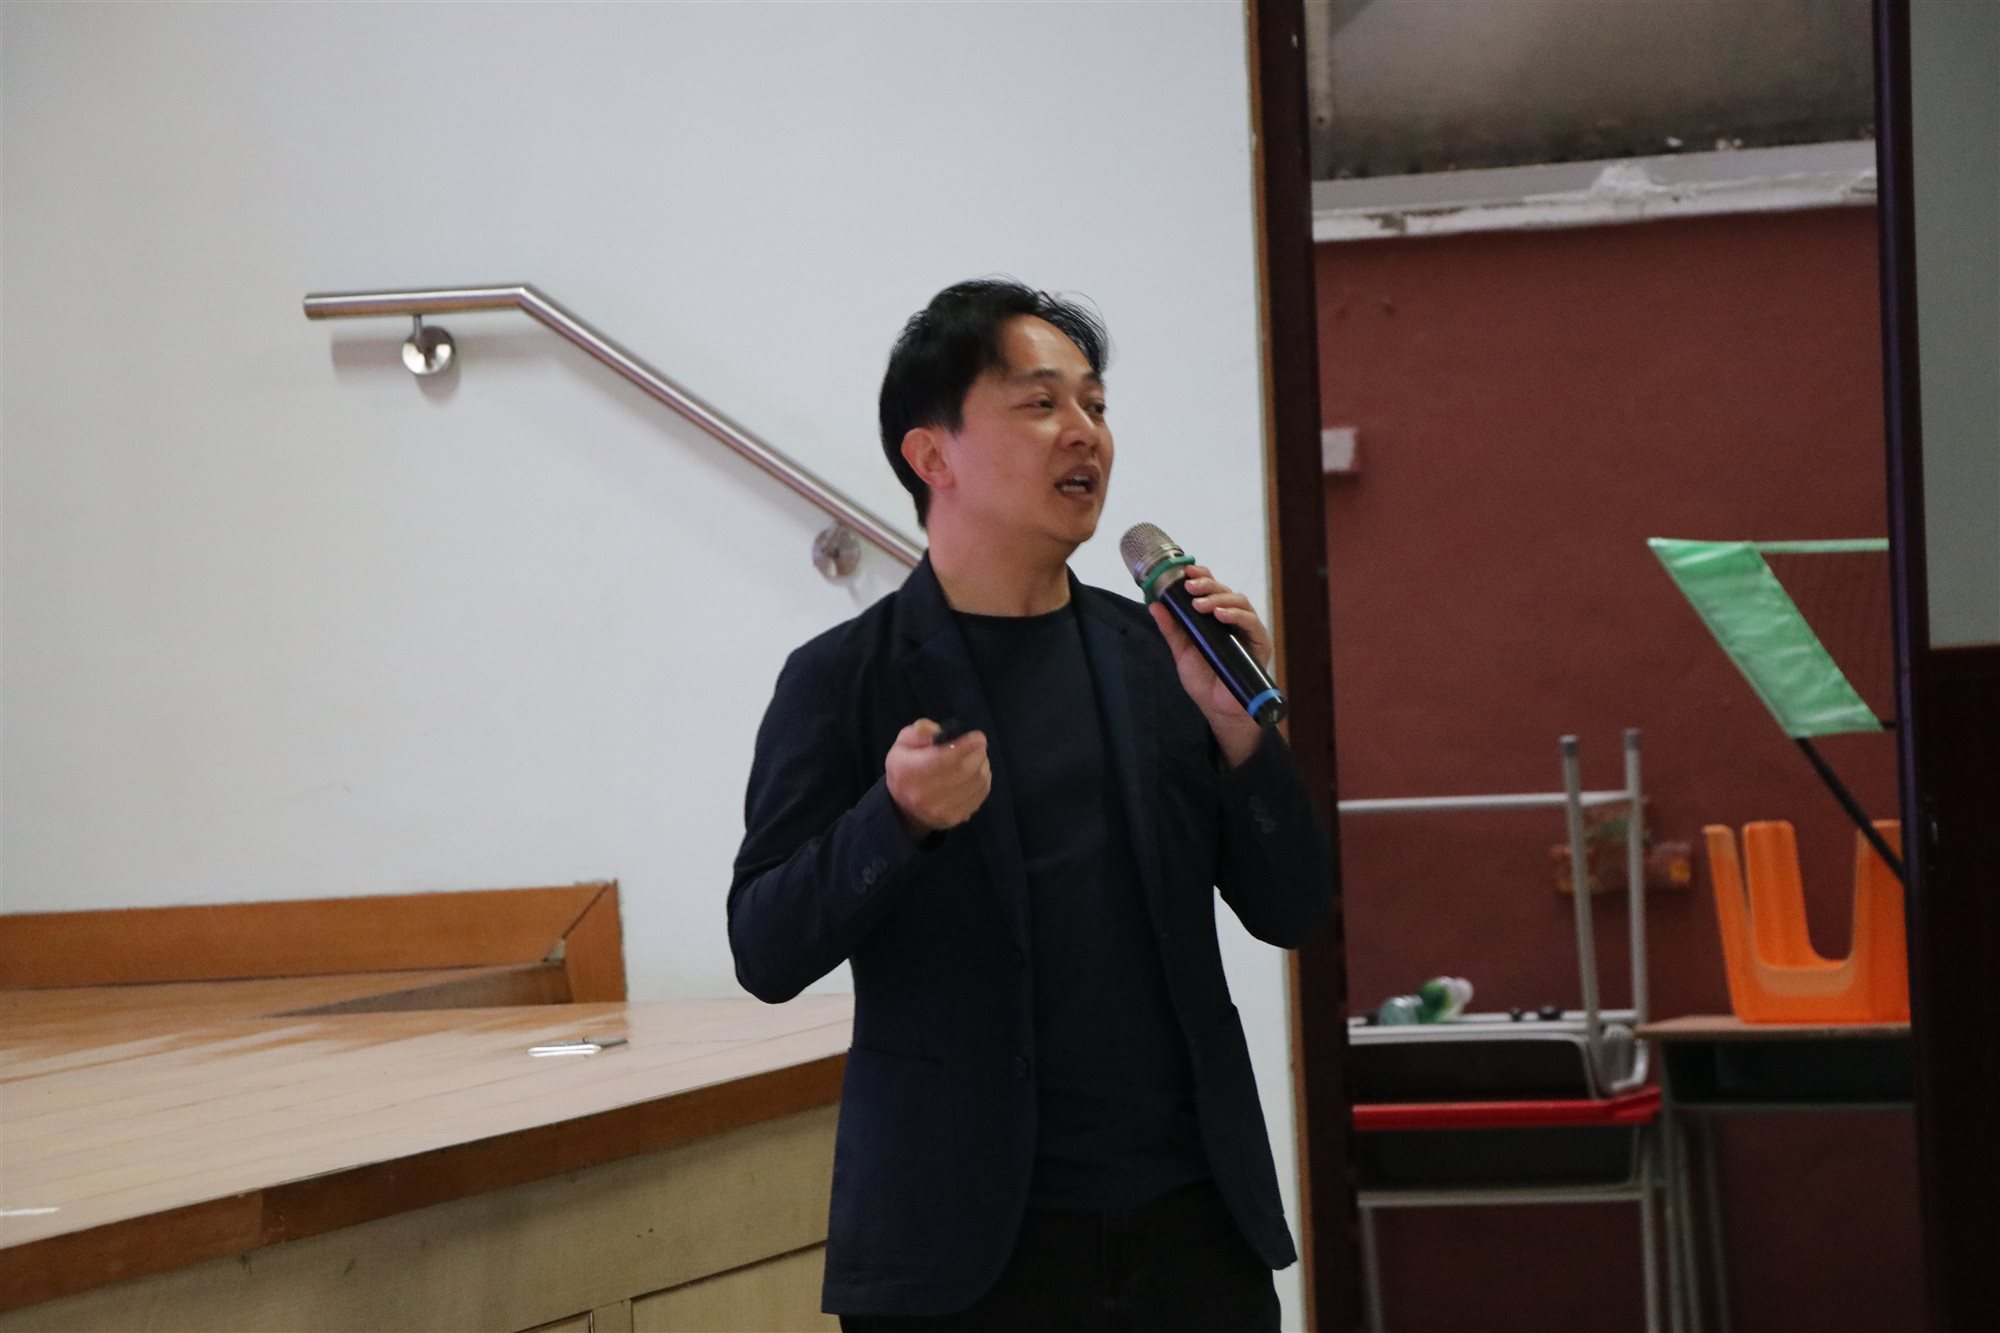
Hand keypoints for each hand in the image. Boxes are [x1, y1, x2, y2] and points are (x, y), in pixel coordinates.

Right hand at [885, 719, 991, 839]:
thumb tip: (937, 731)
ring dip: (982, 766)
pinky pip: (979, 795)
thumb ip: (919, 732)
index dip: (965, 747)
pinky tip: (977, 774)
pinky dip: (983, 781)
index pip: (942, 759)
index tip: (979, 737)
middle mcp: (922, 795)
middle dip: (978, 754)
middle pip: (963, 770)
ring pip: (975, 783)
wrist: (904, 807)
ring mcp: (939, 810)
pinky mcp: (954, 819)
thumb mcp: (903, 744)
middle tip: (980, 745)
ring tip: (978, 758)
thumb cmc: (906, 768)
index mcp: (908, 773)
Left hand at [1147, 566, 1272, 767]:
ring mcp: (1247, 630)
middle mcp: (1233, 620)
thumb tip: (1154, 605)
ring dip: (1219, 598)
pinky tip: (1221, 615)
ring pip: (1240, 601)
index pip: (1212, 589)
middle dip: (1207, 585)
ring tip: (1201, 604)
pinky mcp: (1259, 643)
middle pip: (1225, 591)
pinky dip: (1237, 615)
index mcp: (1215, 618)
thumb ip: (1171, 629)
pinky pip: (1252, 622)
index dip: (1202, 576)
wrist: (1218, 709)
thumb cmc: (1204, 680)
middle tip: (1190, 588)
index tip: (1186, 571)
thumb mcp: (1182, 652)